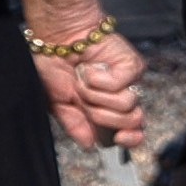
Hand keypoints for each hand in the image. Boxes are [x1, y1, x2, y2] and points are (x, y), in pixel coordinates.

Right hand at [34, 27, 150, 150]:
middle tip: (84, 98)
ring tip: (85, 80)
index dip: (130, 138)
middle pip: (131, 121)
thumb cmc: (53, 68)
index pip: (131, 132)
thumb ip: (74, 125)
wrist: (55, 41)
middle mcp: (119, 98)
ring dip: (96, 95)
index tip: (120, 137)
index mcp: (104, 112)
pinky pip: (121, 84)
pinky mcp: (131, 65)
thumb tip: (90, 144)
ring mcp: (128, 82)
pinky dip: (99, 79)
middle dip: (101, 114)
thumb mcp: (57, 104)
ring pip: (126, 104)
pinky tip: (91, 68)